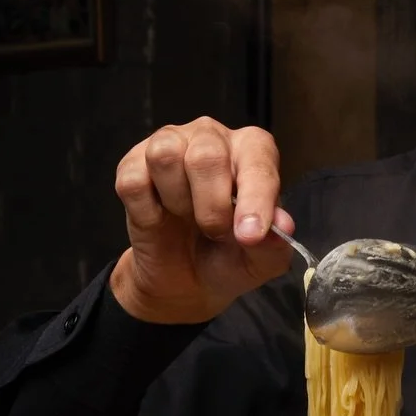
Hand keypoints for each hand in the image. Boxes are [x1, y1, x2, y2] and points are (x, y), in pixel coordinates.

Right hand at [109, 118, 293, 324]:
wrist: (185, 278)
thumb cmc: (229, 256)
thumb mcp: (260, 262)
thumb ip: (274, 244)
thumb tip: (282, 225)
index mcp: (252, 150)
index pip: (257, 159)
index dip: (255, 198)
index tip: (250, 235)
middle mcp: (211, 137)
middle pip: (207, 155)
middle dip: (212, 207)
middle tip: (215, 231)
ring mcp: (169, 145)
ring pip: (166, 156)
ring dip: (178, 201)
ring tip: (187, 217)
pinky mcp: (132, 165)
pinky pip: (134, 181)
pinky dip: (148, 212)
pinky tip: (160, 218)